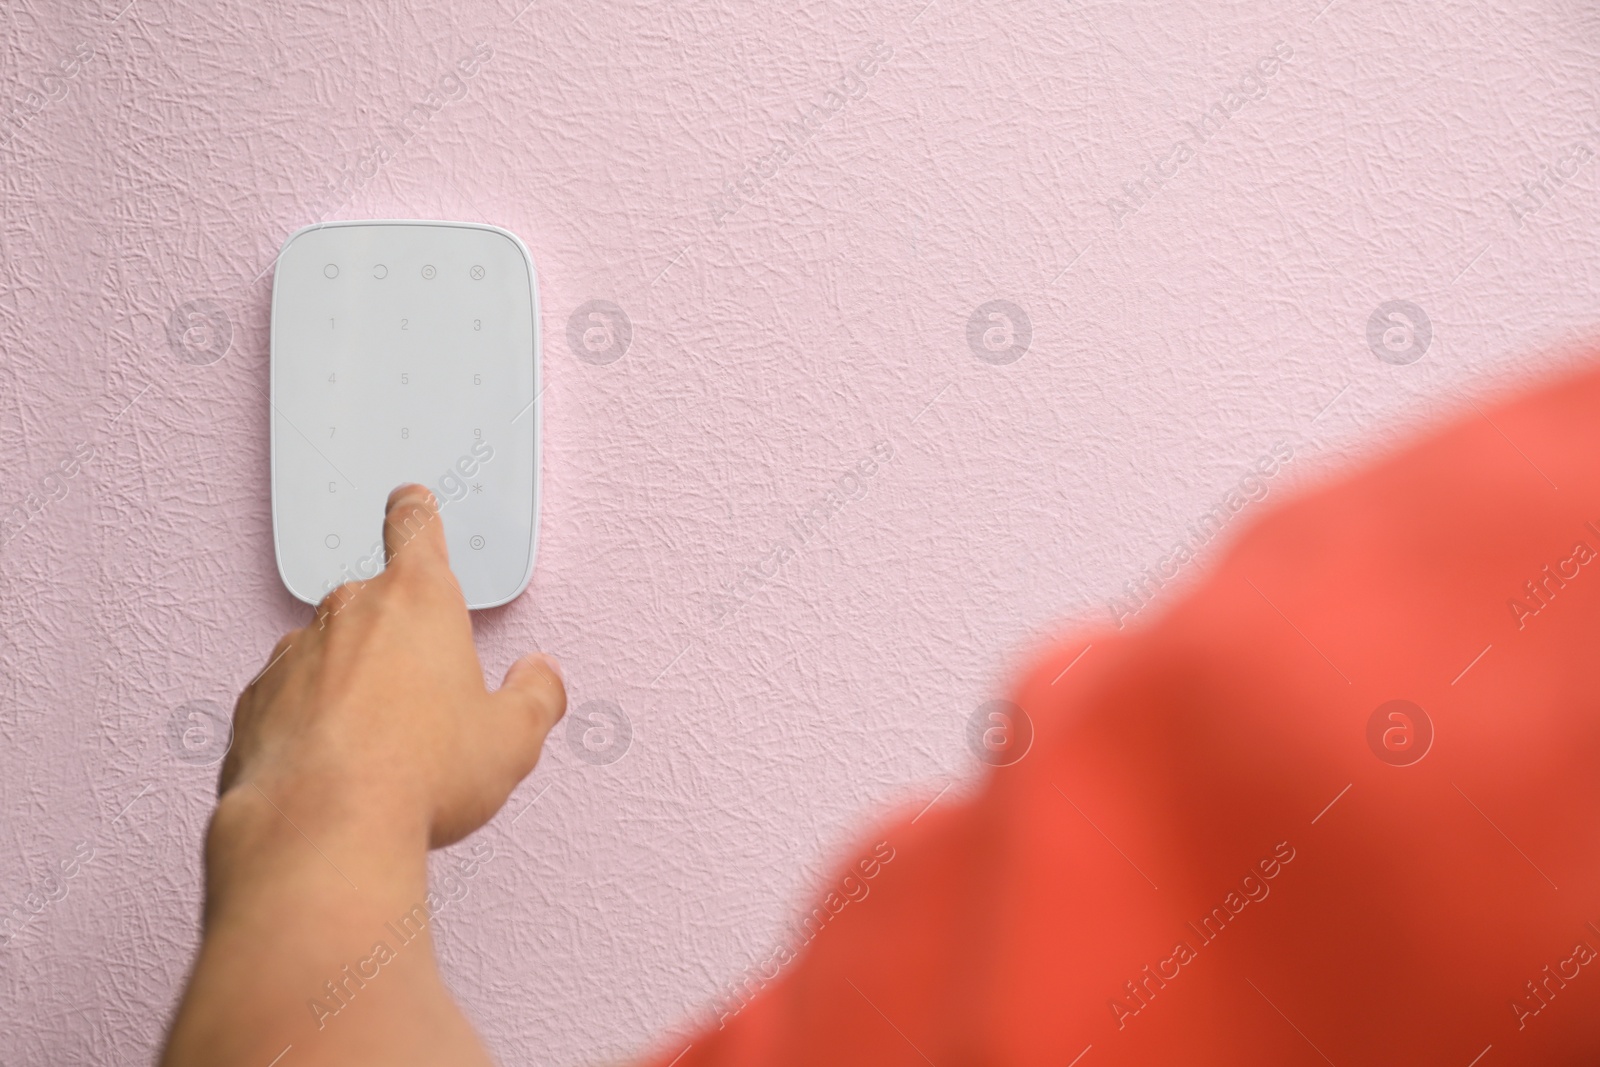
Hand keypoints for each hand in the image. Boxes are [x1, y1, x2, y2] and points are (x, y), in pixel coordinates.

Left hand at [163, 485, 562, 1066]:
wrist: (320, 830)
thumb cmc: (415, 775)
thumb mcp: (510, 741)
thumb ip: (535, 698)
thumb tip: (542, 679)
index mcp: (418, 601)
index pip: (416, 530)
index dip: (416, 513)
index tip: (410, 501)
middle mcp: (349, 613)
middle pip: (372, 602)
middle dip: (394, 638)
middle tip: (421, 697)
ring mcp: (293, 656)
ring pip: (327, 654)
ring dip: (347, 683)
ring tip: (378, 748)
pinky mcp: (253, 704)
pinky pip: (287, 701)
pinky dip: (307, 723)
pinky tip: (334, 769)